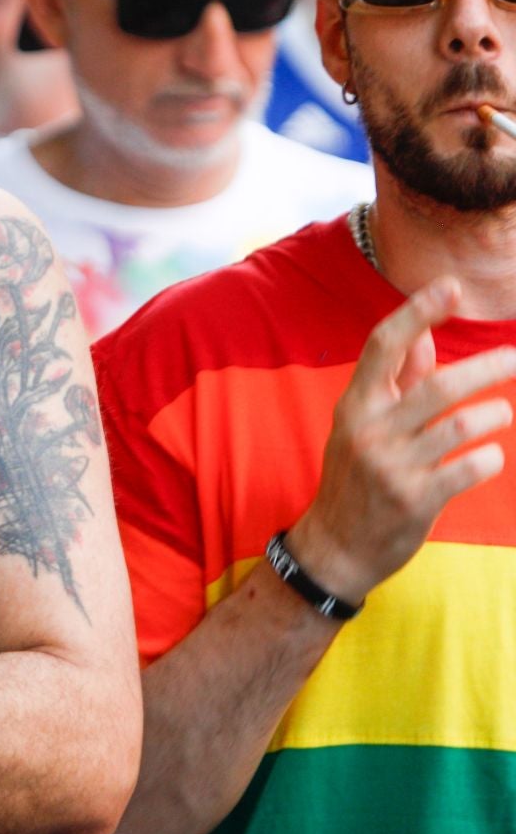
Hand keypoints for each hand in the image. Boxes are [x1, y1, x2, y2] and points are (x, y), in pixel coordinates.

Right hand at [290, 278, 515, 602]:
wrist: (336, 546)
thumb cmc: (356, 477)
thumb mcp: (363, 425)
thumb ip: (395, 382)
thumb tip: (423, 339)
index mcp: (356, 404)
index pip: (384, 345)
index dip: (418, 313)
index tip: (450, 287)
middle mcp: (369, 430)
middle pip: (438, 385)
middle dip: (487, 366)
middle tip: (515, 357)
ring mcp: (391, 466)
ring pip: (461, 425)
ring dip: (493, 414)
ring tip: (502, 412)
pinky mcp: (416, 499)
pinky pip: (470, 467)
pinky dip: (489, 457)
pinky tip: (488, 456)